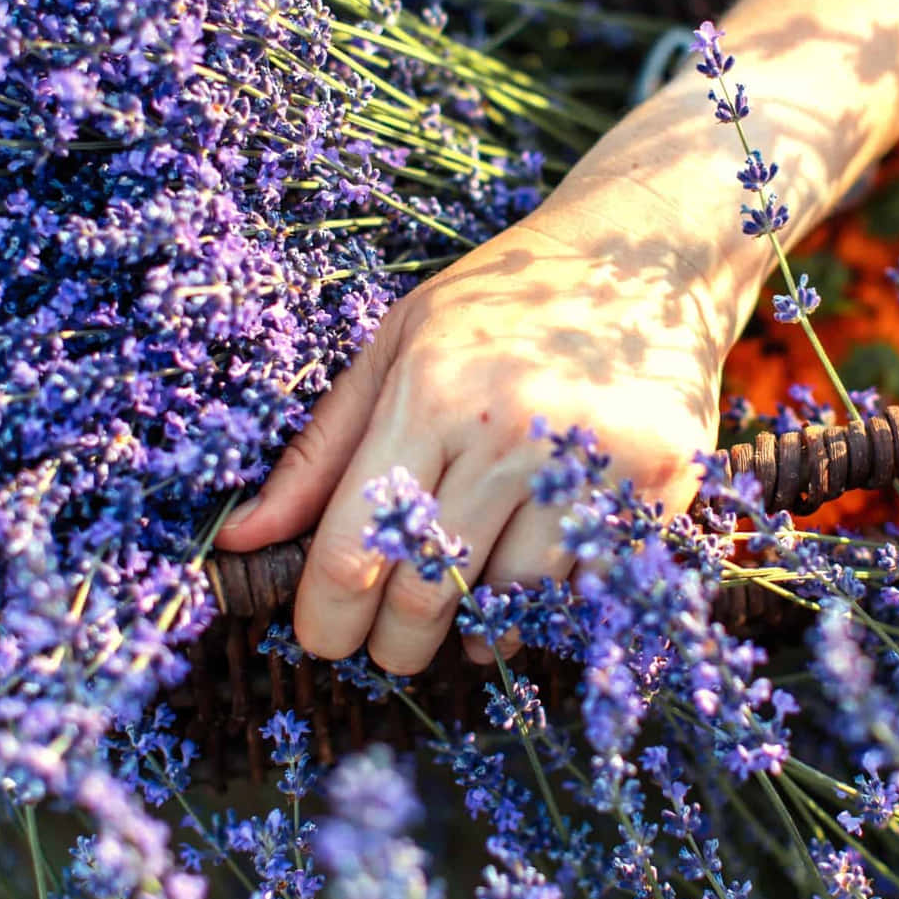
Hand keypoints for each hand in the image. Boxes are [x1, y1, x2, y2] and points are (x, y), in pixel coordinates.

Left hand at [214, 186, 732, 674]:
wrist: (647, 252)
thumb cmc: (502, 299)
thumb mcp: (396, 346)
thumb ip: (320, 450)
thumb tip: (239, 537)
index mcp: (430, 392)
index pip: (355, 548)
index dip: (326, 617)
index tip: (321, 637)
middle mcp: (509, 431)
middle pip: (428, 593)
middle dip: (394, 643)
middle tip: (389, 646)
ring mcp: (590, 462)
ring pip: (510, 603)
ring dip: (477, 629)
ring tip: (466, 606)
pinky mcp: (660, 485)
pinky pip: (586, 591)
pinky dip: (550, 608)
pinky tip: (531, 580)